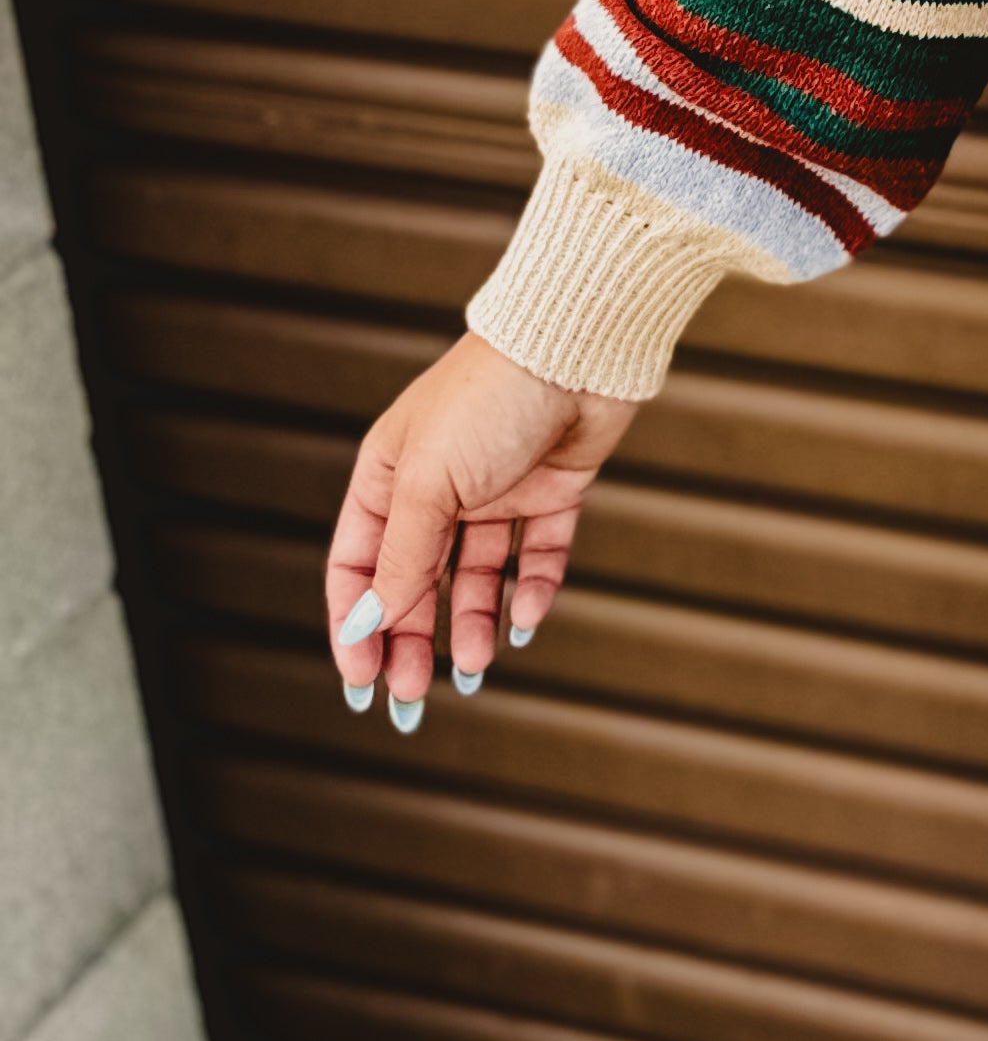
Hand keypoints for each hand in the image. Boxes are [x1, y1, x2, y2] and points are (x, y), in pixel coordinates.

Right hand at [324, 331, 637, 721]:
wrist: (580, 344)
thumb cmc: (490, 396)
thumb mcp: (428, 484)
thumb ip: (401, 557)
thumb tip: (371, 622)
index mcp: (389, 476)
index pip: (356, 566)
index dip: (355, 625)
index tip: (361, 682)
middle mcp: (439, 486)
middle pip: (416, 580)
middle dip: (412, 639)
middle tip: (414, 696)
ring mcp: (497, 488)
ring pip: (477, 574)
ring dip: (472, 622)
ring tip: (475, 665)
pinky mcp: (552, 488)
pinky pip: (536, 552)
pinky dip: (531, 588)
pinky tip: (525, 619)